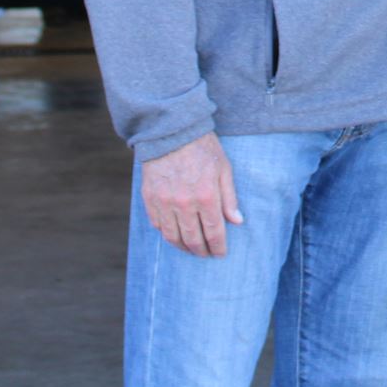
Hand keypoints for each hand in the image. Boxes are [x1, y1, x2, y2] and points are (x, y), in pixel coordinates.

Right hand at [140, 132, 241, 256]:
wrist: (172, 131)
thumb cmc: (203, 148)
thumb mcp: (224, 168)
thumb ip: (230, 197)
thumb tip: (237, 222)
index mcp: (207, 196)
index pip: (214, 232)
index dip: (218, 247)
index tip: (220, 253)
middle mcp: (185, 203)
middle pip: (193, 239)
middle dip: (201, 251)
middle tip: (206, 255)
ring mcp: (164, 202)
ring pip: (173, 237)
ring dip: (183, 247)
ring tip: (191, 249)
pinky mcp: (150, 199)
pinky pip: (158, 225)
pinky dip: (167, 234)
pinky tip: (175, 235)